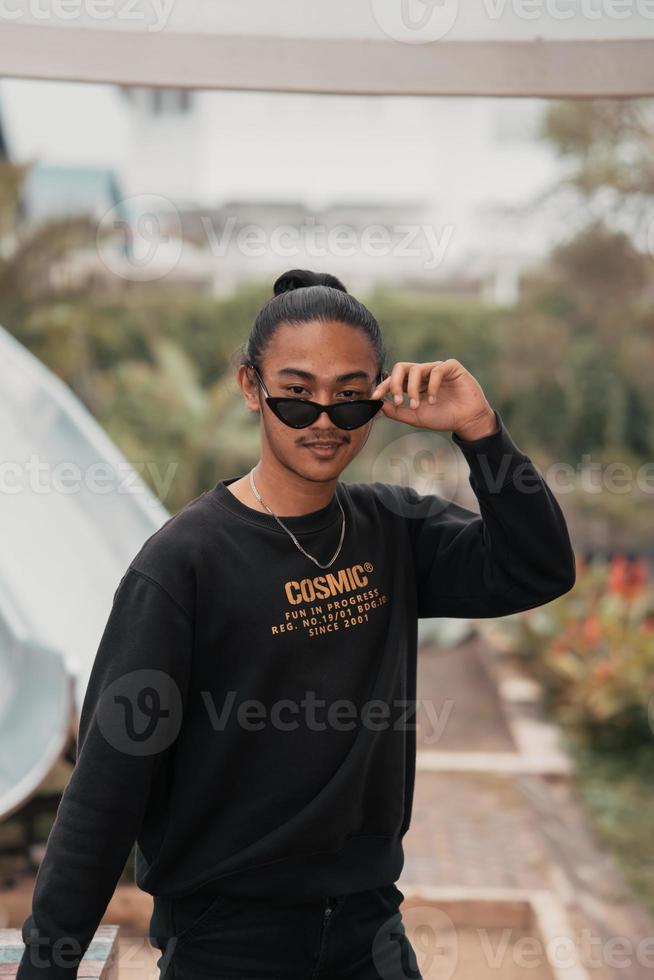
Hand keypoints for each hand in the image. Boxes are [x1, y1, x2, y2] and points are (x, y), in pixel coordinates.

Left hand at [370, 359, 497, 438]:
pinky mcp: (452, 367)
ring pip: (417, 369)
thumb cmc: (443, 417)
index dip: (383, 387)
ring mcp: (437, 369)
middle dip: (395, 383)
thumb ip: (396, 411)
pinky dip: (432, 387)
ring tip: (417, 405)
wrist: (466, 421)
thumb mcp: (415, 417)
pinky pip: (437, 370)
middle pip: (401, 367)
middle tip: (399, 401)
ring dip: (413, 389)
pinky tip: (434, 400)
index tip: (375, 398)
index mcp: (414, 383)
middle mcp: (424, 374)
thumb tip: (378, 404)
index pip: (394, 378)